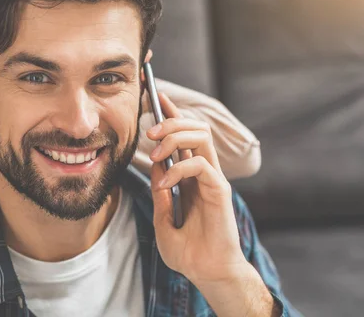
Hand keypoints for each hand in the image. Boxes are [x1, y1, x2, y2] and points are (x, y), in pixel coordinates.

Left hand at [147, 92, 247, 285]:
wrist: (206, 273)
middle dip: (171, 120)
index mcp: (190, 175)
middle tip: (149, 131)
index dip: (172, 113)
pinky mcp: (219, 191)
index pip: (184, 134)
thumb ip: (160, 191)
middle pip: (195, 127)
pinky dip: (178, 168)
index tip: (156, 96)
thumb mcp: (162, 219)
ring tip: (155, 154)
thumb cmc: (188, 251)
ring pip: (202, 136)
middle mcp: (203, 172)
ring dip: (175, 136)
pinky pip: (201, 165)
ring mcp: (213, 179)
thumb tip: (154, 167)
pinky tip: (164, 185)